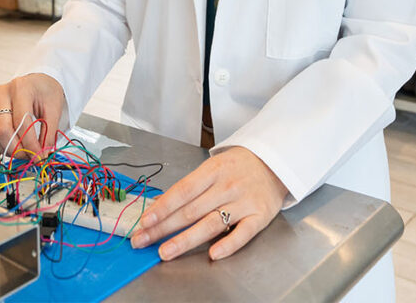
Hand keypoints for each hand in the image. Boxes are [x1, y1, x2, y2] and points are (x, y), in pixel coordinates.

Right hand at [0, 73, 65, 159]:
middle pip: (2, 130)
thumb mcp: (54, 109)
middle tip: (31, 157)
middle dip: (17, 149)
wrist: (37, 82)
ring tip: (24, 152)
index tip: (39, 156)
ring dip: (8, 150)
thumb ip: (49, 133)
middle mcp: (2, 93)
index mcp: (21, 88)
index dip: (30, 144)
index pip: (21, 123)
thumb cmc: (46, 92)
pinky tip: (15, 146)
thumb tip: (42, 154)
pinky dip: (2, 145)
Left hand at [129, 146, 286, 261]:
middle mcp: (227, 186)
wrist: (274, 162)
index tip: (144, 221)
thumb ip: (189, 187)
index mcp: (213, 170)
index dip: (162, 207)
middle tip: (142, 241)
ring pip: (211, 223)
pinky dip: (229, 244)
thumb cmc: (237, 167)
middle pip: (191, 210)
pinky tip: (213, 254)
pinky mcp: (259, 216)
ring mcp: (243, 202)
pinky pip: (243, 234)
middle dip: (163, 228)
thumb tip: (159, 206)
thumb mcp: (212, 168)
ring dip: (186, 240)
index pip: (183, 191)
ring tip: (166, 252)